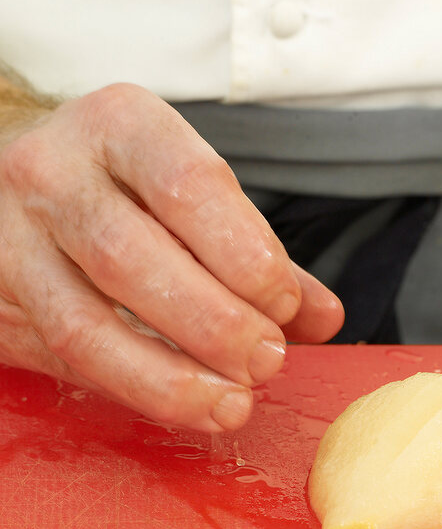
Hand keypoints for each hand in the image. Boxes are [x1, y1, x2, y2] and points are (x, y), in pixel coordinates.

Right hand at [0, 82, 342, 431]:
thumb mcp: (189, 191)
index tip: (286, 304)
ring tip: (233, 403)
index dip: (245, 254)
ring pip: (84, 324)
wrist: (10, 183)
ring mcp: (11, 238)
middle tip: (267, 360)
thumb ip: (258, 254)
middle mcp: (53, 172)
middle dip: (212, 323)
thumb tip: (324, 318)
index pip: (188, 185)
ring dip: (169, 377)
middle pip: (130, 257)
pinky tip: (184, 403)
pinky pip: (64, 361)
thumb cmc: (122, 185)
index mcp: (120, 125)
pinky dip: (133, 389)